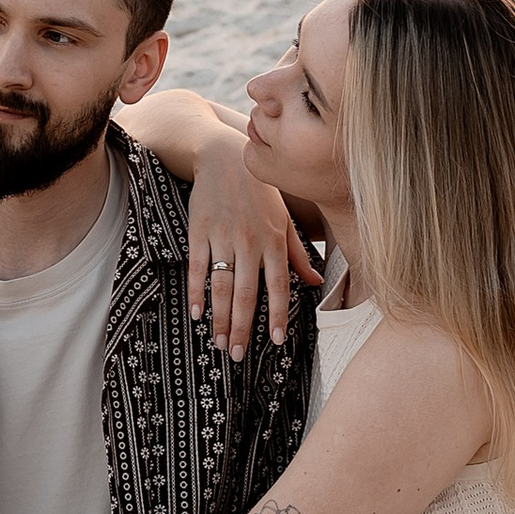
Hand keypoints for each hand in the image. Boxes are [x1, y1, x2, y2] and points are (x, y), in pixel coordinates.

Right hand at [188, 125, 319, 359]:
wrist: (224, 158)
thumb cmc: (259, 192)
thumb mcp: (284, 218)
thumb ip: (298, 254)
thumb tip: (317, 283)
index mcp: (274, 240)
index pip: (279, 285)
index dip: (279, 315)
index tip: (278, 341)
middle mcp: (249, 241)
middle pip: (248, 293)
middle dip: (244, 328)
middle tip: (239, 355)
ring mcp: (223, 237)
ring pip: (222, 286)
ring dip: (221, 318)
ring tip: (221, 343)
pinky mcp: (199, 232)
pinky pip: (197, 268)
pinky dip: (196, 293)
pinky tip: (197, 314)